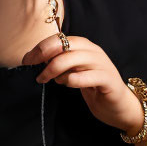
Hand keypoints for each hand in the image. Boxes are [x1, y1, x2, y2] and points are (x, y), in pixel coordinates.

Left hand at [22, 34, 143, 132]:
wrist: (119, 106)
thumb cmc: (93, 87)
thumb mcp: (74, 71)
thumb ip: (60, 63)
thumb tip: (35, 59)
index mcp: (84, 46)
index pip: (59, 39)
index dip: (41, 48)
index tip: (27, 60)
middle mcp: (93, 51)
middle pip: (64, 45)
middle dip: (44, 57)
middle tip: (35, 71)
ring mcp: (102, 64)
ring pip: (73, 59)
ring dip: (55, 70)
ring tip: (51, 80)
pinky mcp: (108, 80)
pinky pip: (87, 76)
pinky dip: (72, 80)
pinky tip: (67, 84)